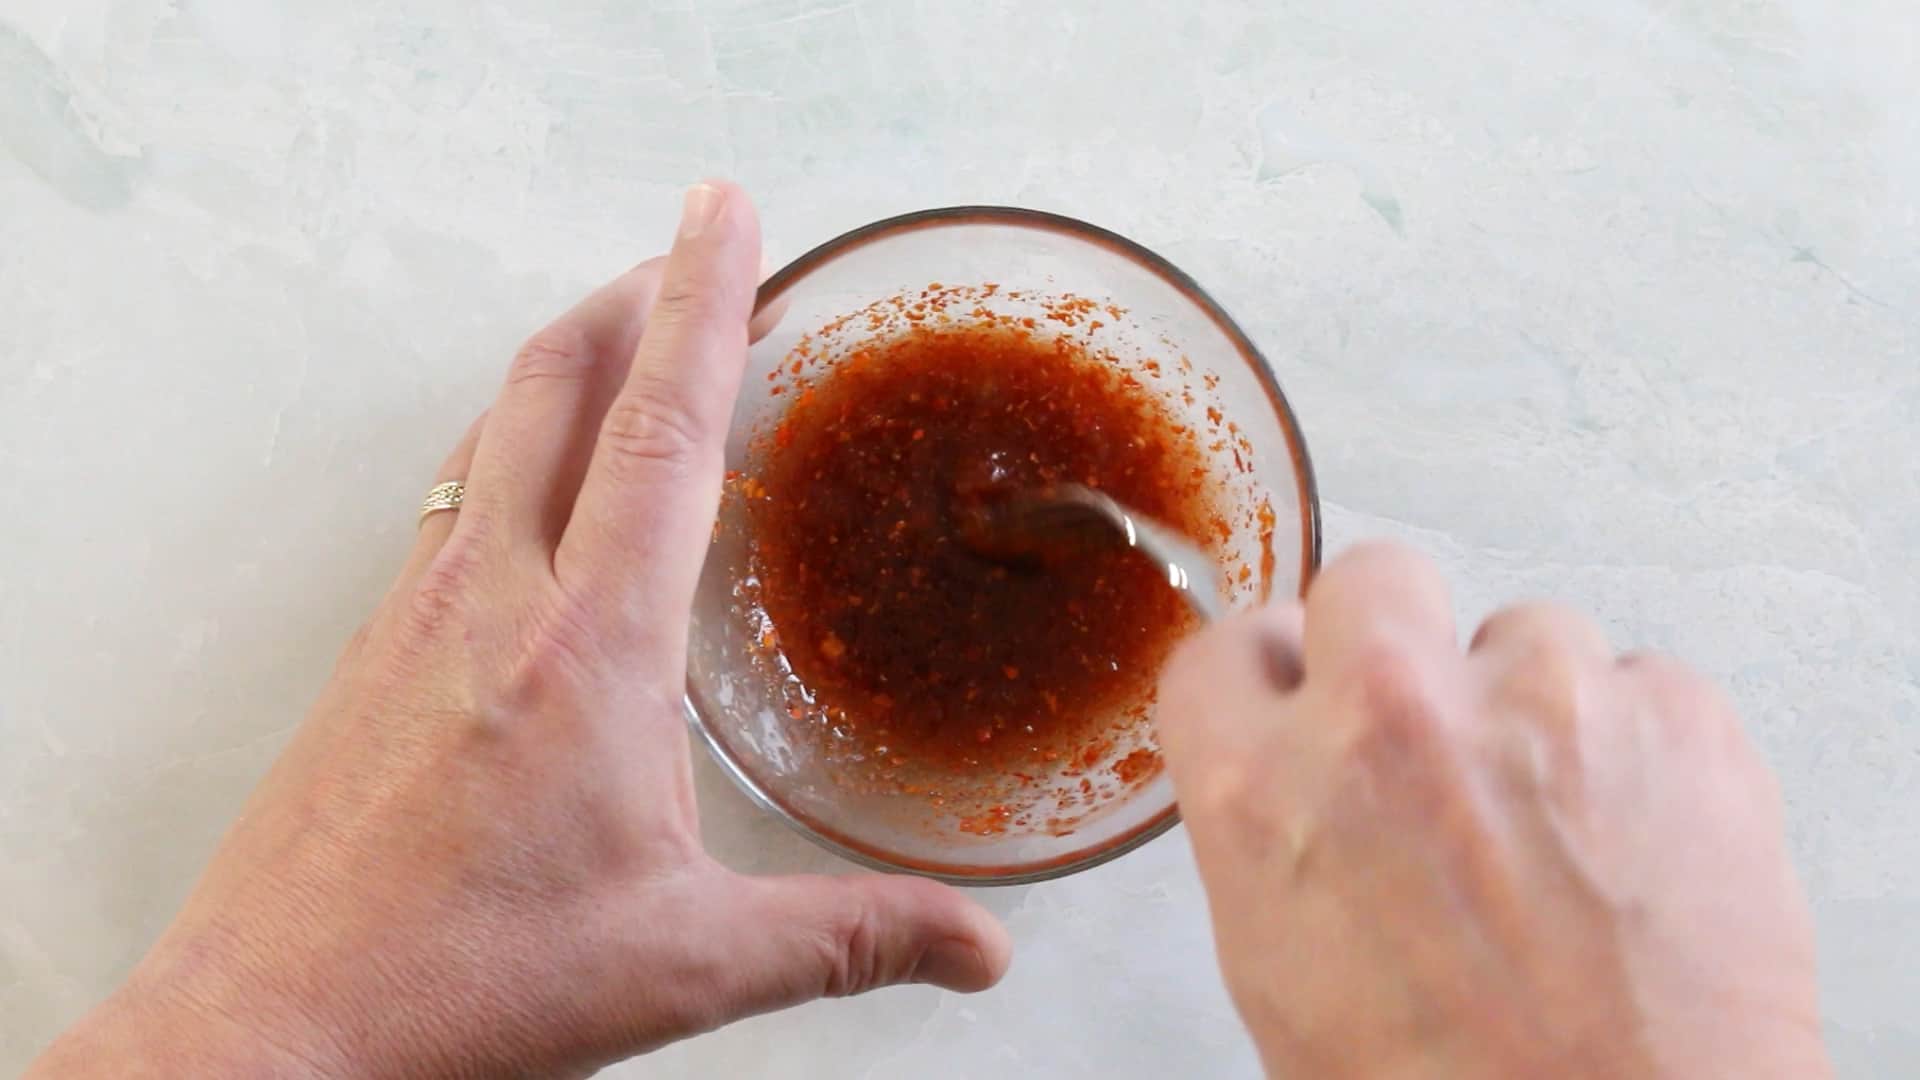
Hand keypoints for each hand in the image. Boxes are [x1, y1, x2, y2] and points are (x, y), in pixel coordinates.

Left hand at [29, 182, 1009, 1078]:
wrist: (271, 1024)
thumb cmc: (460, 983)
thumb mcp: (683, 961)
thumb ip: (845, 936)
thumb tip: (974, 946)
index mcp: (589, 648)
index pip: (661, 430)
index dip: (703, 302)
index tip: (725, 214)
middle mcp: (493, 599)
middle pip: (556, 381)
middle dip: (633, 294)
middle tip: (692, 250)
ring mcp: (417, 615)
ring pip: (493, 430)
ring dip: (566, 361)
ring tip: (627, 345)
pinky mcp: (373, 652)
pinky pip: (453, 500)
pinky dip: (512, 448)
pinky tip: (534, 495)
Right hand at [1157, 542, 1827, 1078]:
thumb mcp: (1276, 968)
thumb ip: (1269, 828)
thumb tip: (1290, 764)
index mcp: (1265, 787)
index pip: (1227, 646)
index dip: (1271, 681)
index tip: (1302, 697)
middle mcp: (1390, 715)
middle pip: (1372, 578)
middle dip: (1396, 640)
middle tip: (1430, 731)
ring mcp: (1542, 703)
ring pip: (1524, 631)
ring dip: (1531, 705)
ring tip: (1556, 824)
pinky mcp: (1675, 717)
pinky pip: (1641, 682)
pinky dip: (1638, 746)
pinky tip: (1631, 839)